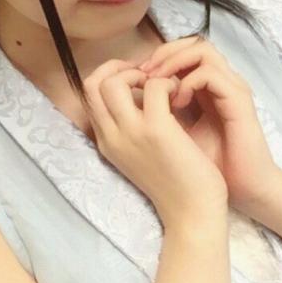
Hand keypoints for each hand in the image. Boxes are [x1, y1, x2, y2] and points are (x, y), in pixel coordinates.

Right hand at [83, 58, 228, 223]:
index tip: (137, 80)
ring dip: (141, 73)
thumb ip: (132, 130)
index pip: (89, 96)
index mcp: (107, 142)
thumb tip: (139, 95)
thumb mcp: (141, 156)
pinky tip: (182, 96)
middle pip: (93, 83)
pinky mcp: (156, 130)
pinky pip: (155, 86)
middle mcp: (111, 136)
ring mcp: (131, 133)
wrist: (192, 214)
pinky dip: (169, 82)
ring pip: (114, 81)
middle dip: (120, 68)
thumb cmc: (175, 183)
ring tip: (164, 87)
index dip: (111, 77)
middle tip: (149, 78)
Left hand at [137, 35, 281, 213]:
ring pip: (201, 48)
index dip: (154, 57)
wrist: (244, 188)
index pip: (181, 50)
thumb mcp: (172, 135)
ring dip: (172, 62)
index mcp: (205, 86)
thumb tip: (120, 102)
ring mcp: (231, 86)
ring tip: (155, 85)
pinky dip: (188, 82)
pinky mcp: (239, 99)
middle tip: (140, 74)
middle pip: (190, 41)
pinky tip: (176, 104)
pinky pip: (210, 73)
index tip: (132, 77)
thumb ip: (154, 113)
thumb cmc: (209, 166)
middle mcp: (220, 81)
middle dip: (161, 53)